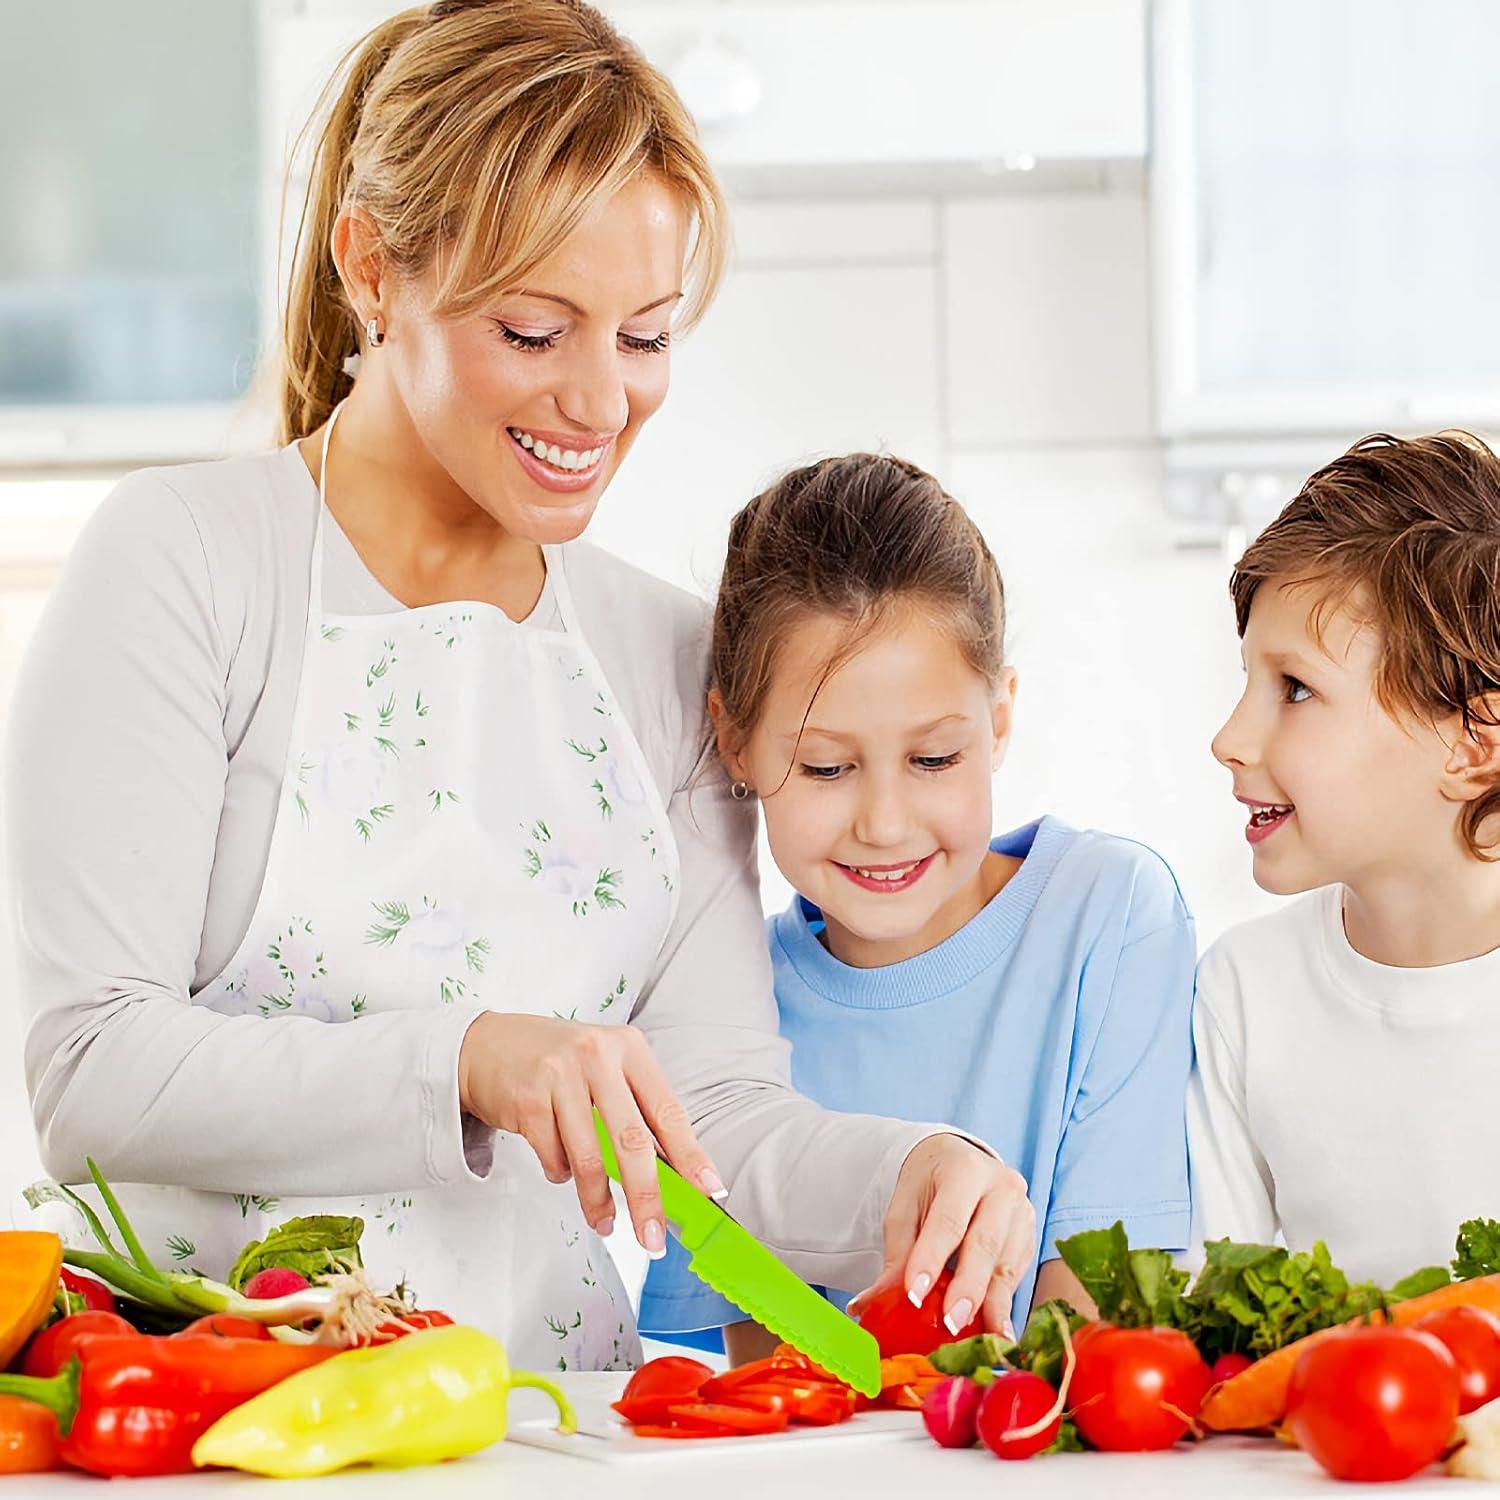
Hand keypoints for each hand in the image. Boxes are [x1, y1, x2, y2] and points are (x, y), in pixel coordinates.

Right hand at [457, 1013, 725, 1256]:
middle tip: (654, 1236)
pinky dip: (560, 1172)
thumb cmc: (557, 1063)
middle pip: (632, 1140)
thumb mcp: (605, 1067)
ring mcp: (560, 1076)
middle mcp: (598, 1056)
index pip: (668, 1110)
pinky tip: (557, 1162)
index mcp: (629, 1047)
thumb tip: (672, 1174)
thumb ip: (635, 1109)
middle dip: (646, 1197)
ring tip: (606, 1223)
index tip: (708, 1190)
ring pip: (589, 1158)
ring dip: (598, 1201)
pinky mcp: (527, 1099)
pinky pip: (554, 1158)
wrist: (485, 1045)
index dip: (691, 1155)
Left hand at [846, 1134, 1033, 1339]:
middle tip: (950, 1323)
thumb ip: (896, 1255)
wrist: (959, 1161)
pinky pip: (1016, 1275)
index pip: (948, 1219)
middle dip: (968, 1288)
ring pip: (1006, 1264)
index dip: (932, 1258)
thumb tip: (869, 1304)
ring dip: (990, 1305)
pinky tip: (992, 1330)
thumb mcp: (905, 1209)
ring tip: (976, 1338)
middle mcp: (1002, 1187)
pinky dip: (1002, 1304)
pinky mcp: (1029, 1237)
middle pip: (985, 1243)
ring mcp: (1022, 1212)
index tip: (916, 1294)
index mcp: (965, 1170)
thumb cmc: (929, 1185)